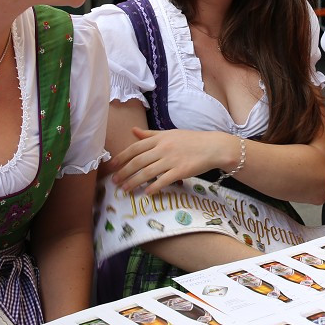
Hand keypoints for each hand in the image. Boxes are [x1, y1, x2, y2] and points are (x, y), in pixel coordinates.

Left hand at [110, 128, 233, 194]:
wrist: (213, 146)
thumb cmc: (191, 140)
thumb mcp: (169, 133)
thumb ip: (150, 134)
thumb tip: (133, 131)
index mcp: (159, 138)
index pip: (135, 148)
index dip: (122, 157)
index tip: (111, 166)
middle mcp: (163, 148)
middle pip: (138, 161)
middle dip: (124, 172)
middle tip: (114, 181)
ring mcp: (172, 159)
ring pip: (148, 172)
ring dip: (134, 182)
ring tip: (125, 189)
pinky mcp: (181, 171)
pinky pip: (164, 180)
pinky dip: (154, 187)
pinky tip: (146, 193)